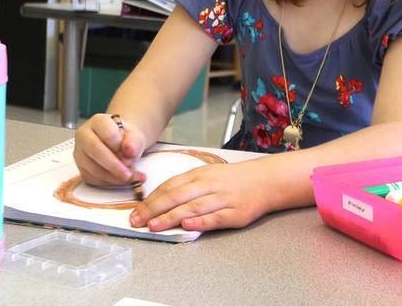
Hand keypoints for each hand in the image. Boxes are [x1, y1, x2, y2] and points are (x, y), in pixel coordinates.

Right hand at [74, 113, 146, 186]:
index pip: (105, 131)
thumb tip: (130, 150)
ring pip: (92, 168)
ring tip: (130, 177)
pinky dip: (110, 182)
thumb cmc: (125, 137)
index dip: (118, 143)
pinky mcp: (82, 169)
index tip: (130, 151)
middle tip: (128, 174)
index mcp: (98, 122)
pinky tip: (122, 180)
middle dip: (113, 164)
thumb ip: (134, 141)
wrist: (120, 144)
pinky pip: (94, 179)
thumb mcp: (135, 135)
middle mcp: (84, 136)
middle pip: (95, 149)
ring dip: (113, 176)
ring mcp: (80, 153)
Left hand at [129, 159, 272, 231]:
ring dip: (171, 217)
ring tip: (155, 226)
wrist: (266, 180)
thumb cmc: (234, 179)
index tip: (135, 212)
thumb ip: (186, 186)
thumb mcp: (208, 175)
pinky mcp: (236, 213)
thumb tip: (159, 200)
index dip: (151, 200)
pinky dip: (201, 222)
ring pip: (193, 207)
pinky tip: (187, 225)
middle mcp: (209, 185)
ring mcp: (223, 199)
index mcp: (200, 175)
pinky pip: (215, 218)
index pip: (170, 186)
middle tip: (137, 221)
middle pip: (177, 196)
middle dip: (154, 209)